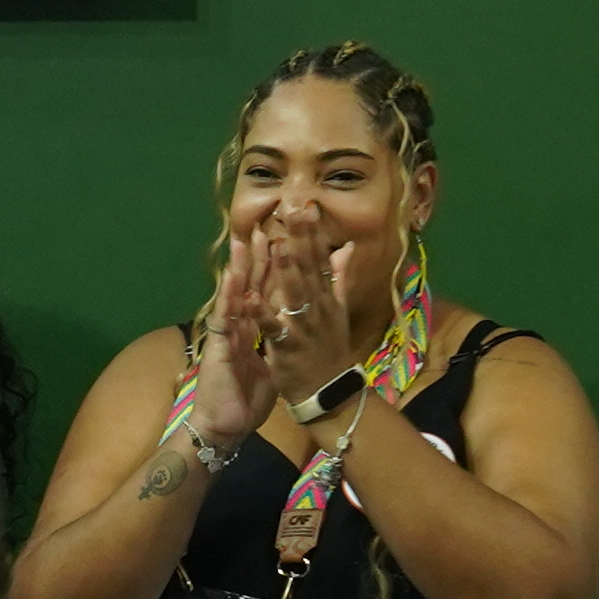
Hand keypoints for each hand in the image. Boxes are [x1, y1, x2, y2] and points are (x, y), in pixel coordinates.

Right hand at [178, 232, 281, 445]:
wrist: (225, 427)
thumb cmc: (244, 398)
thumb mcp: (268, 364)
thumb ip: (276, 340)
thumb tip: (286, 327)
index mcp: (250, 331)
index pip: (263, 294)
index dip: (273, 269)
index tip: (282, 242)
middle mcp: (237, 328)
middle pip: (249, 288)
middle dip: (256, 259)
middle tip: (263, 228)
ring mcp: (226, 337)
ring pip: (234, 298)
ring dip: (240, 270)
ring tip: (245, 242)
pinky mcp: (219, 349)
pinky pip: (225, 321)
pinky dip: (228, 299)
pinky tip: (231, 280)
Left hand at [246, 206, 369, 413]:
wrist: (329, 393)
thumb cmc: (328, 351)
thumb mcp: (338, 311)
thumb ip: (339, 278)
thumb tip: (347, 247)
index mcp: (327, 298)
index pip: (320, 259)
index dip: (313, 232)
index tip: (306, 205)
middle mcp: (319, 307)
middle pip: (310, 268)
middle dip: (302, 239)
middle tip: (294, 209)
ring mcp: (304, 327)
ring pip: (296, 293)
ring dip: (288, 269)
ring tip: (278, 243)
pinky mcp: (288, 347)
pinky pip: (274, 327)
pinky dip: (263, 312)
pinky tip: (251, 296)